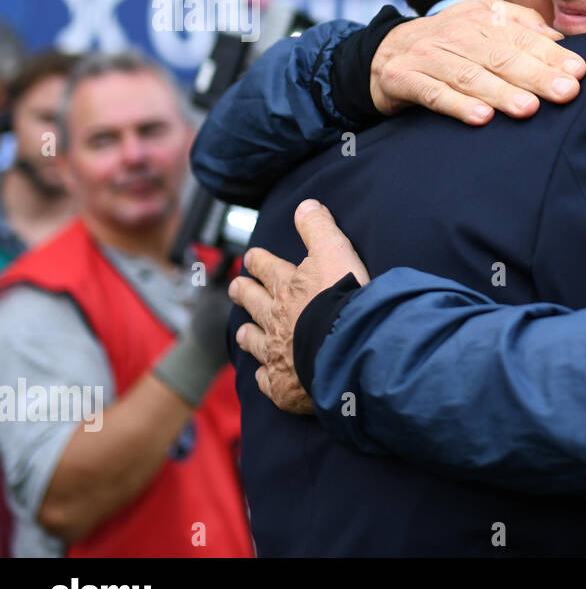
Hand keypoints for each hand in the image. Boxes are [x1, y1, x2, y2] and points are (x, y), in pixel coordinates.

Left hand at [229, 199, 369, 414]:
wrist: (346, 348)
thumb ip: (319, 227)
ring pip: (254, 341)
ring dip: (248, 334)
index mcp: (287, 287)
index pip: (266, 268)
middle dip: (243, 292)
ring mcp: (276, 353)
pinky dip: (264, 376)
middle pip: (253, 303)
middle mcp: (275, 319)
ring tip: (242, 331)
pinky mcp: (283, 384)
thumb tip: (305, 204)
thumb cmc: (343, 300)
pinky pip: (267, 380)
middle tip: (235, 287)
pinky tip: (263, 376)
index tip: (251, 256)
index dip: (258, 260)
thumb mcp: (335, 251)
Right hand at [370, 0, 584, 121]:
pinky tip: (481, 119)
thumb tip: (559, 38)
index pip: (521, 37)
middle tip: (566, 92)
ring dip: (501, 93)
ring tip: (529, 110)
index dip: (551, 55)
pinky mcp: (402, 78)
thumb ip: (519, 26)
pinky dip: (457, 105)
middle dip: (536, 75)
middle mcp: (455, 34)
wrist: (382, 53)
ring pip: (469, 75)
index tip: (579, 72)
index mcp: (480, 20)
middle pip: (500, 56)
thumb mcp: (481, 24)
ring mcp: (427, 56)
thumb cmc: (449, 45)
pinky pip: (432, 93)